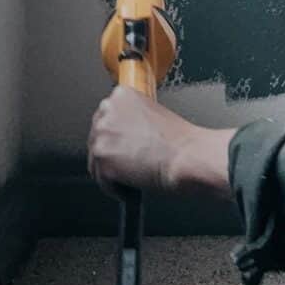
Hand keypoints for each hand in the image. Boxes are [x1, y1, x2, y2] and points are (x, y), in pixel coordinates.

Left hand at [87, 86, 233, 197]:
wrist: (187, 156)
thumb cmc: (179, 140)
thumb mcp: (152, 114)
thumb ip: (130, 119)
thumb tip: (120, 135)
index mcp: (121, 94)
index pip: (105, 119)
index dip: (116, 138)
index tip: (125, 147)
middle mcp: (107, 110)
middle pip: (97, 140)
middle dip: (111, 155)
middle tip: (131, 165)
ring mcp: (102, 134)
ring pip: (96, 163)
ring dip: (113, 174)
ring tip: (135, 177)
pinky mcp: (102, 158)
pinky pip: (103, 182)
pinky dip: (117, 189)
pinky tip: (134, 188)